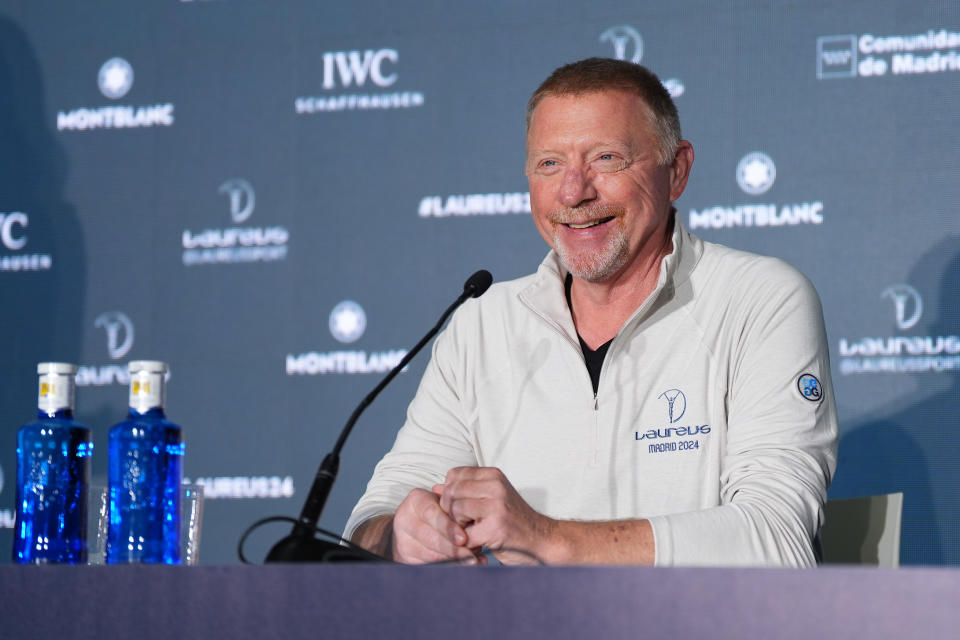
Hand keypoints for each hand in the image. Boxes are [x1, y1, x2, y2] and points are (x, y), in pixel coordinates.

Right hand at [390, 487, 480, 564]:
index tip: (464, 539)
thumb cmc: (436, 510)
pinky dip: (448, 568)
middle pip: (430, 538)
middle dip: (453, 549)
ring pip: (430, 555)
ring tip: (473, 561)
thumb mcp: (443, 502)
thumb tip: (474, 523)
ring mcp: (403, 540)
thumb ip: (456, 509)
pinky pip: (428, 565)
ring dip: (454, 560)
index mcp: (415, 501)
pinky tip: (463, 567)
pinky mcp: (405, 557)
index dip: (448, 528)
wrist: (411, 523)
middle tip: (472, 556)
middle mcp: (405, 519)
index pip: (431, 514)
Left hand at [435, 467, 553, 564]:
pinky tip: (477, 545)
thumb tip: (435, 488)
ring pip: (454, 510)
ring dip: (457, 527)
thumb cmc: (514, 521)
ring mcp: (496, 507)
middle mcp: (495, 486)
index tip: (460, 508)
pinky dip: (464, 544)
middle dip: (449, 512)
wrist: (544, 541)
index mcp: (494, 475)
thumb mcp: (492, 498)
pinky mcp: (495, 528)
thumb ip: (466, 492)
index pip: (454, 474)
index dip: (449, 492)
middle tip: (463, 525)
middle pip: (450, 492)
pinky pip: (462, 535)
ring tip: (472, 533)